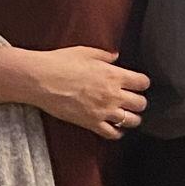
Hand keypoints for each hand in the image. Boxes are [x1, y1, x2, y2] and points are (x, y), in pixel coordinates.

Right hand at [10, 47, 149, 139]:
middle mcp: (113, 94)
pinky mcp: (91, 123)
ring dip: (132, 118)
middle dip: (139, 102)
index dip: (142, 83)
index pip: (142, 83)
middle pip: (141, 103)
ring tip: (127, 115)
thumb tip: (116, 57)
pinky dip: (117, 133)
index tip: (138, 83)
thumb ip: (105, 55)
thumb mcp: (85, 52)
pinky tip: (116, 129)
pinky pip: (112, 133)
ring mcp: (103, 111)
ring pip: (131, 120)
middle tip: (133, 100)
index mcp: (114, 75)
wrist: (42, 80)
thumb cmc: (61, 63)